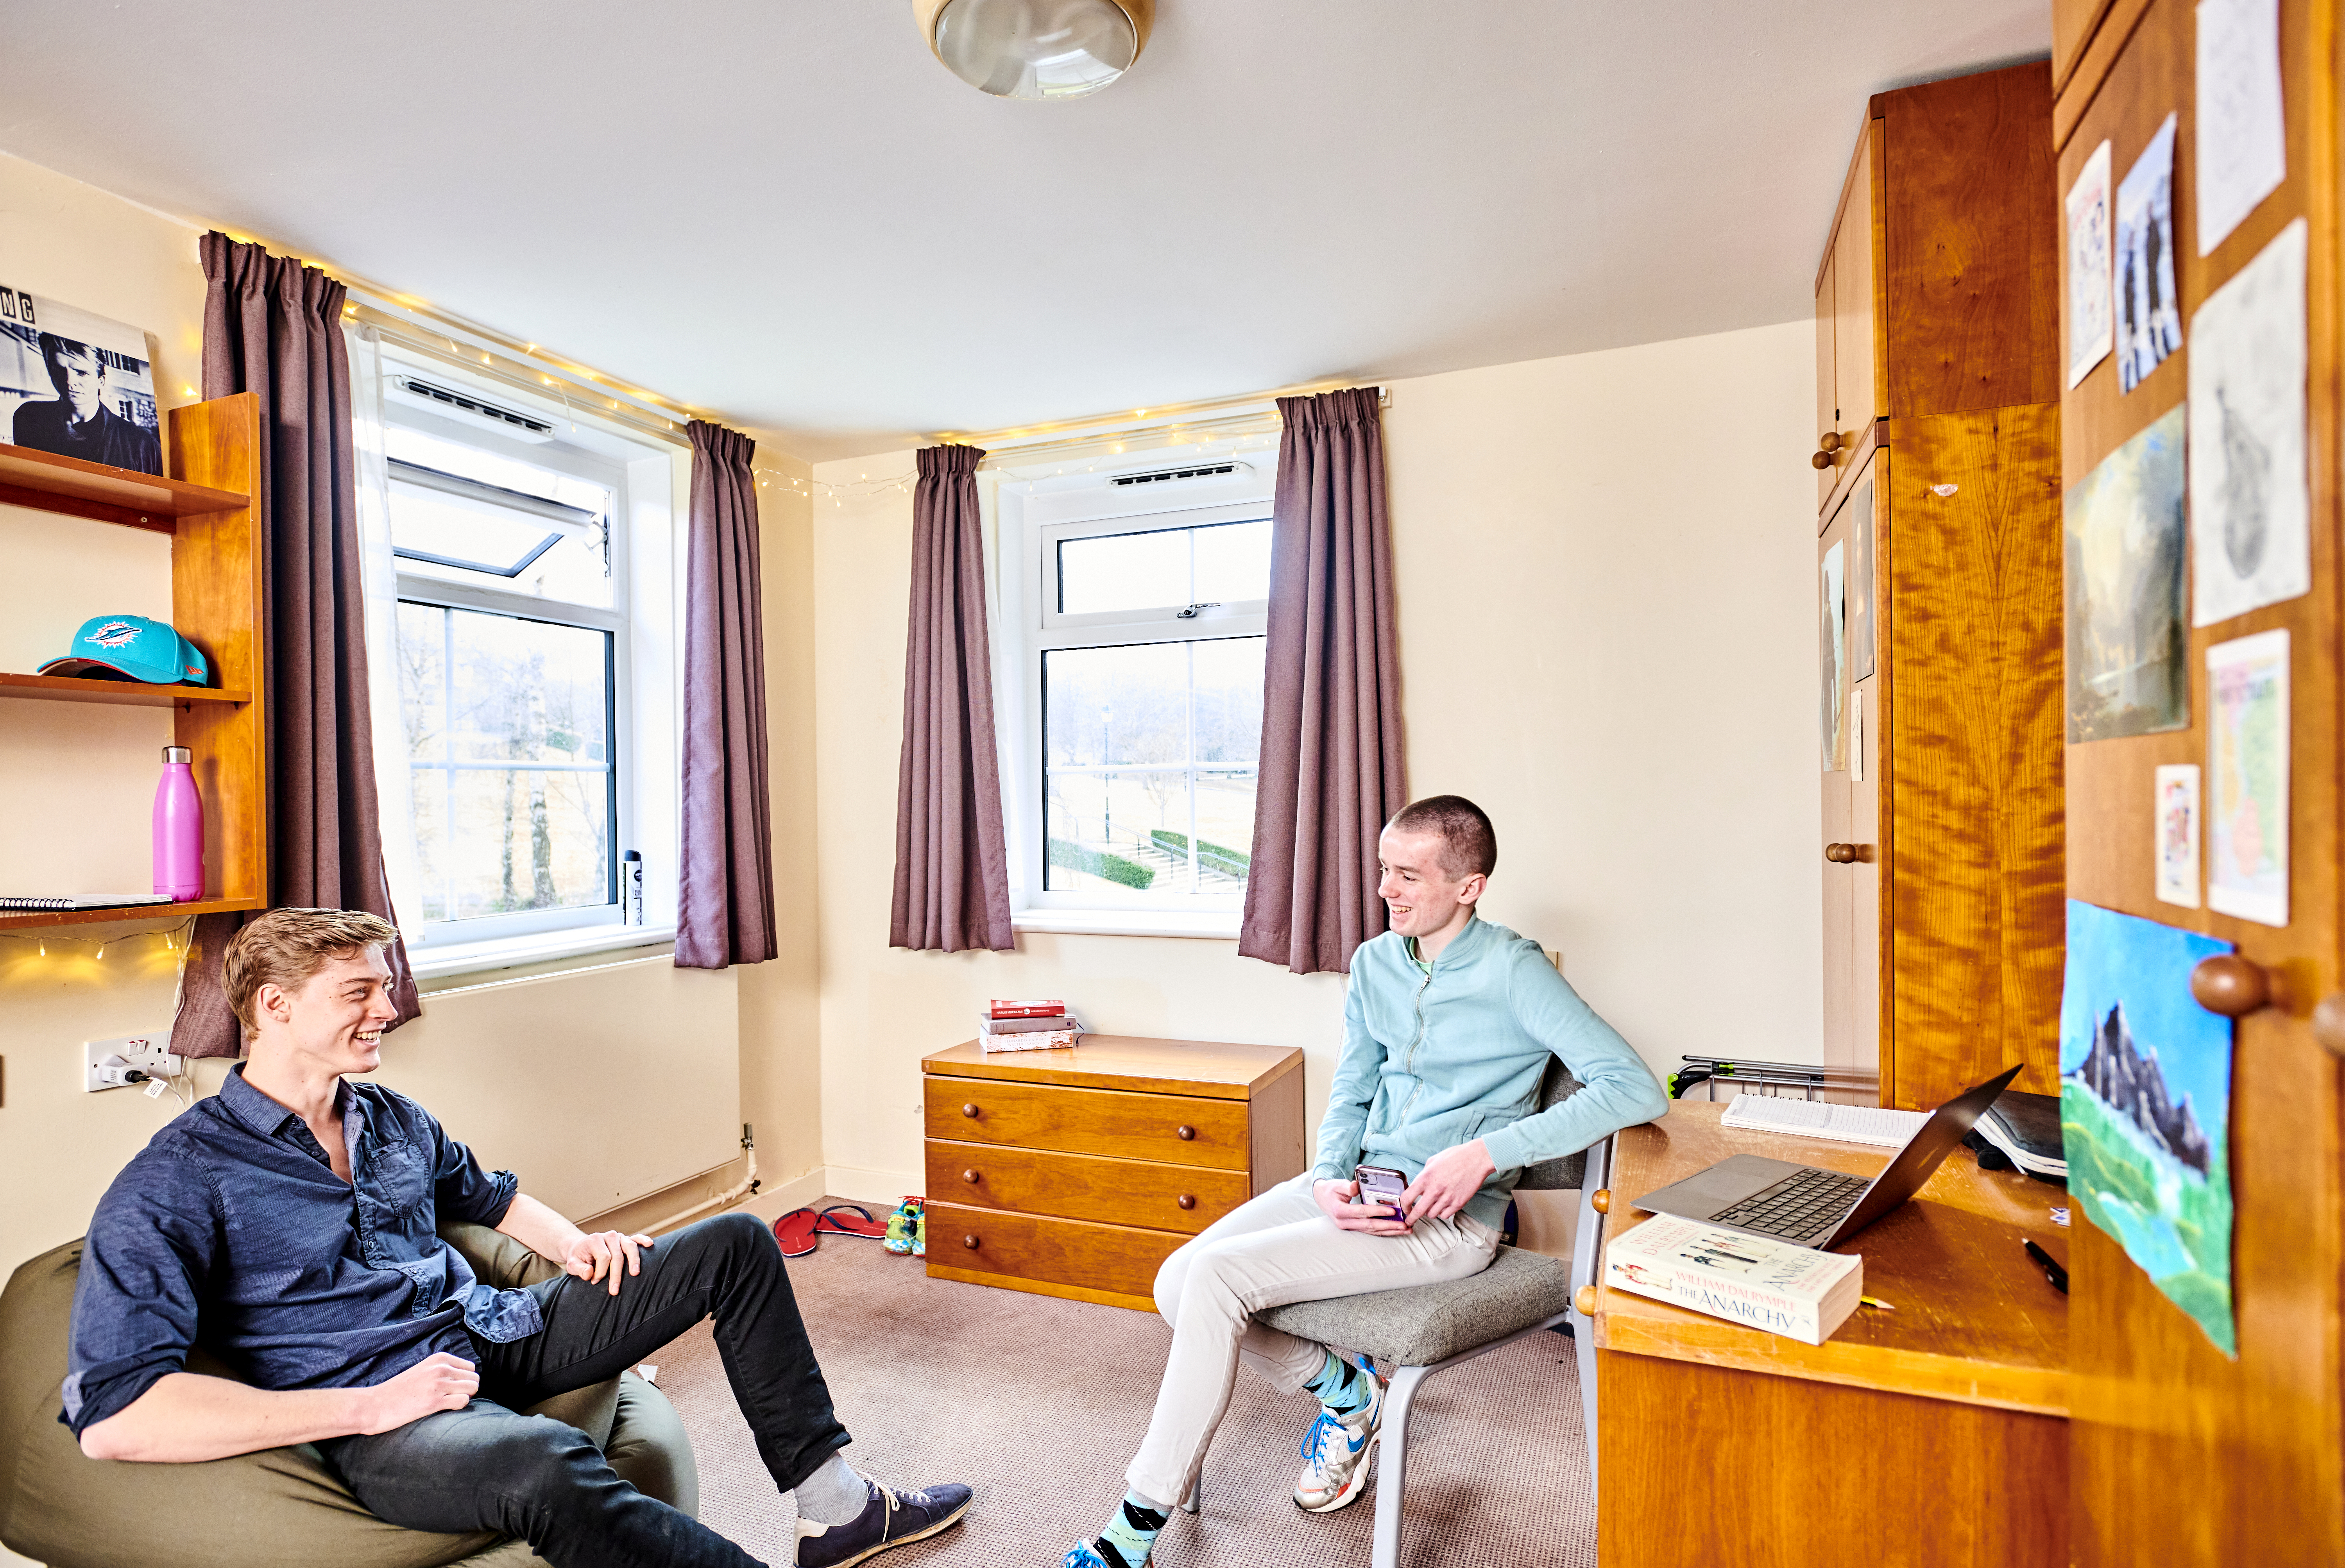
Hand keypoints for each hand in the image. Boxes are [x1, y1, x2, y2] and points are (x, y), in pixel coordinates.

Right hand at [359, 1352, 477, 1433]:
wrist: (375, 1404)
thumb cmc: (398, 1390)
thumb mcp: (423, 1370)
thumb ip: (442, 1370)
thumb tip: (464, 1378)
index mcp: (439, 1358)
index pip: (471, 1367)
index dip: (464, 1380)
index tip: (452, 1389)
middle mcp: (441, 1368)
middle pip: (474, 1378)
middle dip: (467, 1390)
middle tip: (451, 1398)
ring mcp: (438, 1384)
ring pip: (473, 1388)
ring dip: (464, 1398)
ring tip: (448, 1403)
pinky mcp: (434, 1401)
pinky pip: (463, 1401)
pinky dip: (458, 1407)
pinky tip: (444, 1409)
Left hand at [564, 1229, 655, 1295]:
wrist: (581, 1248)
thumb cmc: (578, 1258)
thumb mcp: (572, 1264)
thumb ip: (578, 1269)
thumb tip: (590, 1273)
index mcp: (595, 1240)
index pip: (604, 1257)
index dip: (600, 1272)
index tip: (594, 1281)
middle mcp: (609, 1236)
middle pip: (617, 1255)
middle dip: (616, 1275)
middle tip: (614, 1291)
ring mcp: (619, 1236)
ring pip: (629, 1247)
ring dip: (634, 1261)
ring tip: (635, 1273)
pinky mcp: (625, 1239)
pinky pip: (636, 1238)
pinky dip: (643, 1240)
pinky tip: (650, 1244)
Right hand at [1314, 1177, 1412, 1235]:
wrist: (1322, 1198)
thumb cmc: (1331, 1190)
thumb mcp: (1337, 1184)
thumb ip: (1347, 1186)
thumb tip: (1356, 1186)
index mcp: (1340, 1211)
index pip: (1362, 1212)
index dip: (1378, 1212)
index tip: (1393, 1211)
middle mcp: (1344, 1222)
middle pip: (1370, 1226)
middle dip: (1389, 1226)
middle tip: (1404, 1225)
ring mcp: (1349, 1227)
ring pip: (1372, 1231)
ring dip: (1390, 1231)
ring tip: (1405, 1230)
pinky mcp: (1355, 1228)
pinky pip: (1371, 1231)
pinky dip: (1384, 1231)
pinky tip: (1396, 1230)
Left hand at [1400, 1139, 1495, 1224]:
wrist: (1476, 1159)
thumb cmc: (1455, 1157)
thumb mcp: (1432, 1161)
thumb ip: (1423, 1175)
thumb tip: (1417, 1186)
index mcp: (1425, 1178)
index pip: (1407, 1198)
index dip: (1403, 1206)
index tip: (1405, 1208)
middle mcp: (1434, 1190)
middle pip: (1418, 1212)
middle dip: (1412, 1218)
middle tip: (1410, 1220)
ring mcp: (1447, 1198)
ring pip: (1432, 1215)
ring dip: (1430, 1211)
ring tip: (1434, 1204)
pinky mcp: (1458, 1204)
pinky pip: (1445, 1215)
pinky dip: (1443, 1212)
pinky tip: (1444, 1205)